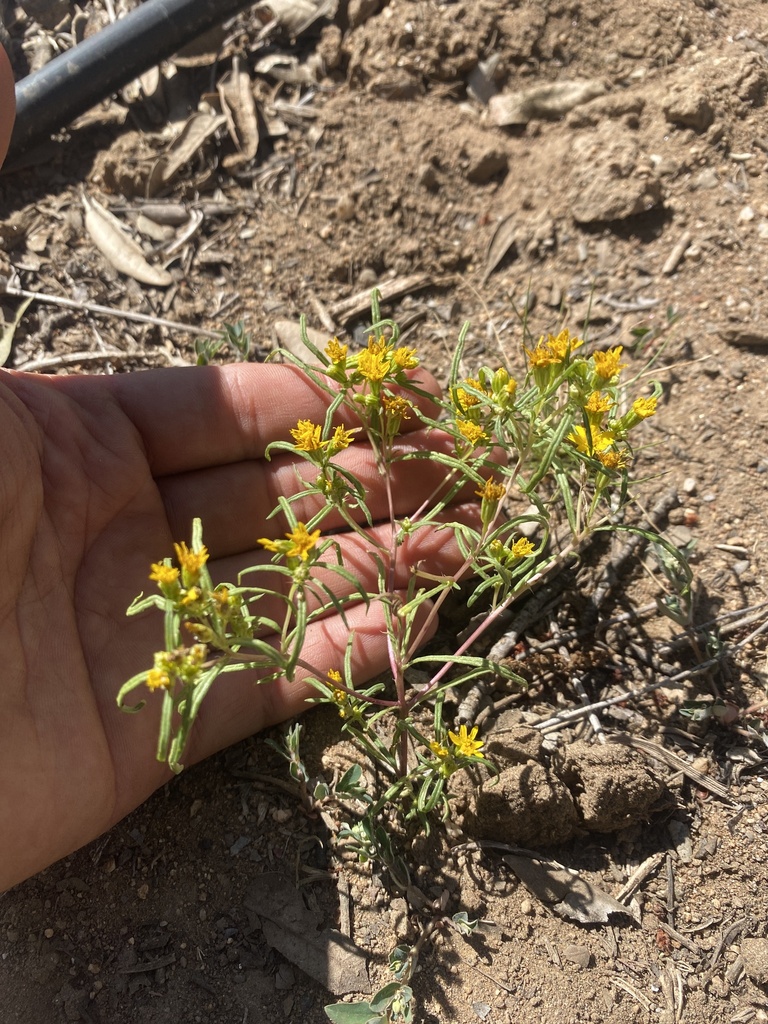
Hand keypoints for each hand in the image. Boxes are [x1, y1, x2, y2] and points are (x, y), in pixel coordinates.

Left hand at [0, 362, 477, 890]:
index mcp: (73, 441)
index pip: (221, 411)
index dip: (313, 400)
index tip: (397, 395)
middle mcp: (117, 531)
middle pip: (273, 495)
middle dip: (372, 479)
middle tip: (463, 467)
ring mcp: (140, 628)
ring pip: (288, 586)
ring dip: (381, 564)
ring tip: (469, 543)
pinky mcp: (155, 728)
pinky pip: (273, 686)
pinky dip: (348, 659)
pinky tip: (417, 627)